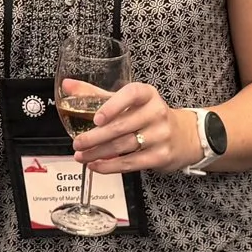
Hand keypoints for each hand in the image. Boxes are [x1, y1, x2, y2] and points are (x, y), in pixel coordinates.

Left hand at [79, 81, 198, 173]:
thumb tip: (67, 85)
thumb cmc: (149, 115)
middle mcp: (156, 113)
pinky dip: (110, 166)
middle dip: (95, 137)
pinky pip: (131, 163)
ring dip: (98, 154)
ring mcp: (160, 135)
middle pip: (122, 126)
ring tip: (81, 156)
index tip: (96, 118)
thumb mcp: (128, 101)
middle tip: (77, 143)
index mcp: (147, 94)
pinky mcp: (160, 156)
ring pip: (123, 146)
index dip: (113, 106)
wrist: (183, 136)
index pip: (132, 94)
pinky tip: (96, 165)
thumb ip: (97, 93)